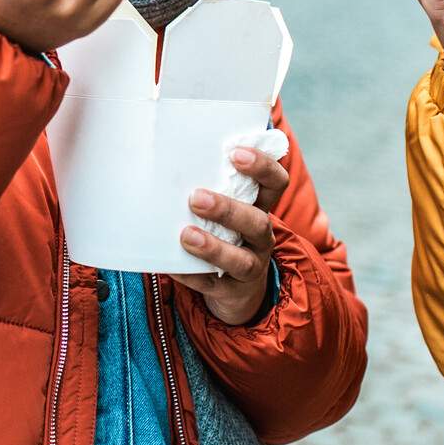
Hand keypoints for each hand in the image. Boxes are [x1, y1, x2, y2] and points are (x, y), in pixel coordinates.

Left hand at [172, 146, 291, 324]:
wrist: (237, 288)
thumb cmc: (225, 233)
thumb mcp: (228, 208)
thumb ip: (212, 185)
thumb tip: (167, 157)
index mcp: (261, 208)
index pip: (276, 183)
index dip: (262, 166)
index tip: (235, 153)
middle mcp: (261, 237)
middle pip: (256, 222)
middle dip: (227, 209)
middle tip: (196, 197)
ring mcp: (250, 266)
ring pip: (239, 260)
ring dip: (212, 247)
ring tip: (186, 235)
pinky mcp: (231, 292)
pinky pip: (212, 285)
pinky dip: (192, 275)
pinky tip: (173, 266)